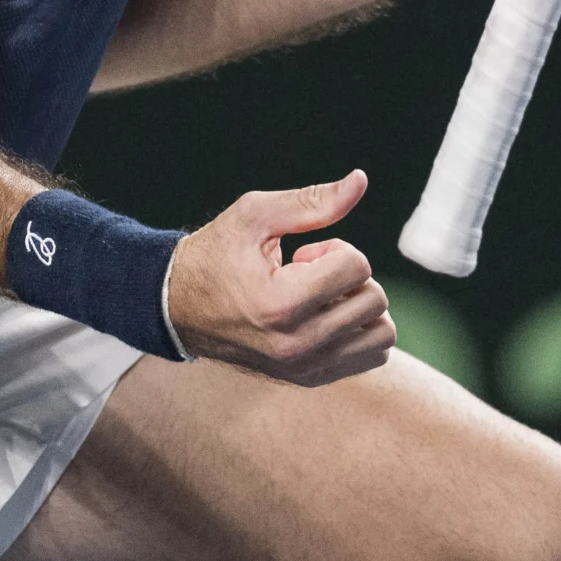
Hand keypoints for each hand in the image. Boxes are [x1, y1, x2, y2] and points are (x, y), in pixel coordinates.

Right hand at [166, 171, 394, 386]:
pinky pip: (370, 357)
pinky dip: (359, 331)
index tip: (302, 255)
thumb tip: (360, 180)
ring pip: (382, 335)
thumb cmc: (216, 255)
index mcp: (282, 304)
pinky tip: (324, 317)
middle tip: (308, 275)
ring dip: (360, 306)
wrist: (178, 309)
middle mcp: (298, 345)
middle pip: (375, 299)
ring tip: (321, 298)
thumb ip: (312, 201)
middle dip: (348, 275)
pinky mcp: (309, 380)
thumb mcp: (255, 216)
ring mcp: (305, 368)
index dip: (335, 248)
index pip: (357, 267)